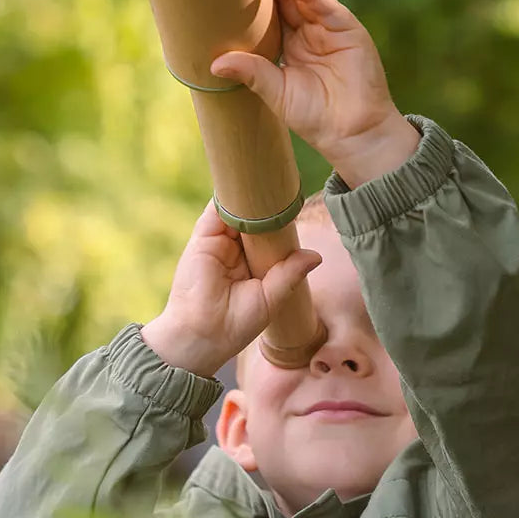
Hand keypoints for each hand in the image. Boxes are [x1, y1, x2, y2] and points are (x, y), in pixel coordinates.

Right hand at [141, 199, 321, 377]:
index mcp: (252, 264)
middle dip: (266, 205)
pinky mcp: (203, 239)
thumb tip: (316, 255)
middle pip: (253, 219)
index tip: (297, 205)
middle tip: (286, 187)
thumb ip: (289, 274)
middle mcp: (235, 251)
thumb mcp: (270, 298)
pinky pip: (215, 211)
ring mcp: (219, 243)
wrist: (202, 335)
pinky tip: (245, 186)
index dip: (281, 221)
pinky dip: (229, 198)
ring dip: (250, 197)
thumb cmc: (235, 325)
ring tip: (270, 182)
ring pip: (235, 211)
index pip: (269, 235)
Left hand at [209, 0, 417, 185]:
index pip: (271, 11)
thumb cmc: (316, 117)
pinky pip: (326, 7)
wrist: (352, 134)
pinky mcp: (348, 30)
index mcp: (292, 44)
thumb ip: (252, 73)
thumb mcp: (277, 92)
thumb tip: (214, 63)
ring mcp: (330, 28)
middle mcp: (311, 31)